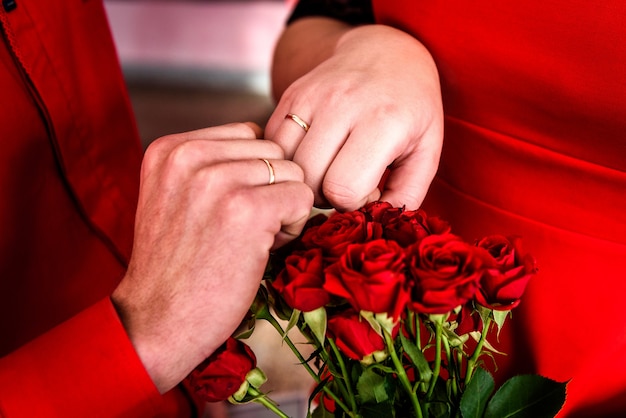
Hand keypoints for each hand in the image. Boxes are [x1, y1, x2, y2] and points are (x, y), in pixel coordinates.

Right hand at [111, 123, 313, 392]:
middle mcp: (189, 155)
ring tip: (253, 238)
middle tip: (245, 228)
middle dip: (271, 188)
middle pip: (273, 149)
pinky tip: (264, 248)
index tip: (231, 208)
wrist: (155, 321)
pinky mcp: (246, 210)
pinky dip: (293, 225)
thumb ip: (212, 165)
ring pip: (292, 170)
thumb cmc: (174, 267)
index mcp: (170, 148)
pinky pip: (302, 197)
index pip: (248, 134)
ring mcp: (217, 181)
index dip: (253, 173)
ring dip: (284, 206)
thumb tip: (275, 150)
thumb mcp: (174, 196)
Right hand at [267, 21, 442, 210]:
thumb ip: (407, 194)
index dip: (352, 203)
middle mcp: (342, 104)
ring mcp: (310, 96)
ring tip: (328, 168)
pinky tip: (312, 154)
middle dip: (325, 194)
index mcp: (383, 121)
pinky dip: (287, 159)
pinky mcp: (290, 94)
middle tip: (347, 181)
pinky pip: (273, 145)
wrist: (385, 53)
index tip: (368, 191)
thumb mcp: (426, 151)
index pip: (343, 188)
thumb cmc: (411, 109)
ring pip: (286, 164)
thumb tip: (374, 225)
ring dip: (304, 178)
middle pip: (309, 179)